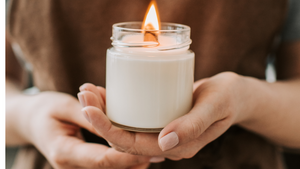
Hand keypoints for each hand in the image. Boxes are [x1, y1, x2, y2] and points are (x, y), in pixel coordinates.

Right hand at [18, 90, 153, 168]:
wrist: (28, 121)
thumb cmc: (44, 110)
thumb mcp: (65, 107)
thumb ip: (89, 117)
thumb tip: (114, 123)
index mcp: (66, 152)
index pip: (103, 160)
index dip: (128, 157)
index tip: (150, 151)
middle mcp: (71, 166)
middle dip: (135, 161)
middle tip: (161, 152)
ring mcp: (76, 168)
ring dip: (130, 161)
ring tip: (155, 152)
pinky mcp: (82, 163)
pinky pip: (105, 164)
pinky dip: (121, 158)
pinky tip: (138, 151)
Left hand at [79, 72, 248, 159]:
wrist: (235, 94)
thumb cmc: (228, 97)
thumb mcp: (214, 107)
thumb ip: (192, 125)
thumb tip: (164, 144)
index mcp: (178, 147)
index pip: (133, 145)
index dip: (108, 129)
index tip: (89, 108)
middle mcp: (165, 143)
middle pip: (123, 137)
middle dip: (99, 118)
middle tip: (84, 92)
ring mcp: (162, 132)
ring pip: (125, 127)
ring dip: (104, 111)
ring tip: (88, 90)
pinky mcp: (160, 119)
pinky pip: (134, 117)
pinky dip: (117, 106)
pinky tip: (106, 92)